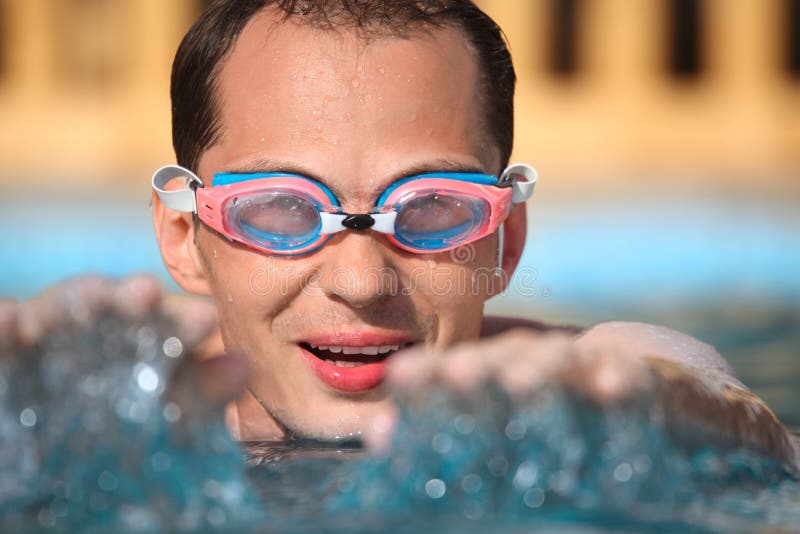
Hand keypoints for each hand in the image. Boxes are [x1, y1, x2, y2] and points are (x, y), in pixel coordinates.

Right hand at [0, 274, 246, 424]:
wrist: (50, 462)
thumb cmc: (114, 434)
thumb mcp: (162, 421)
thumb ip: (200, 395)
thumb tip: (244, 366)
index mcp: (137, 342)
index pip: (161, 324)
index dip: (182, 322)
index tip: (206, 319)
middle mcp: (92, 332)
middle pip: (111, 309)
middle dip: (128, 300)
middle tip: (144, 292)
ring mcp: (44, 339)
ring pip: (56, 313)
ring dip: (72, 302)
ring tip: (93, 294)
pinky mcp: (5, 352)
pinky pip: (1, 339)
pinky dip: (3, 326)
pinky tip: (8, 317)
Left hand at [365, 328, 650, 450]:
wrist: (648, 377)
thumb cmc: (558, 399)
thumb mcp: (502, 413)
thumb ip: (444, 422)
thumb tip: (376, 434)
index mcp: (500, 370)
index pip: (460, 368)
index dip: (433, 372)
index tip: (400, 376)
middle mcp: (539, 363)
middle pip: (506, 359)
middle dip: (482, 365)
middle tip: (457, 372)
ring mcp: (590, 368)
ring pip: (561, 362)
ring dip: (541, 368)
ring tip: (519, 381)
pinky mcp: (643, 378)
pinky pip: (634, 379)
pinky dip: (623, 380)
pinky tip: (611, 388)